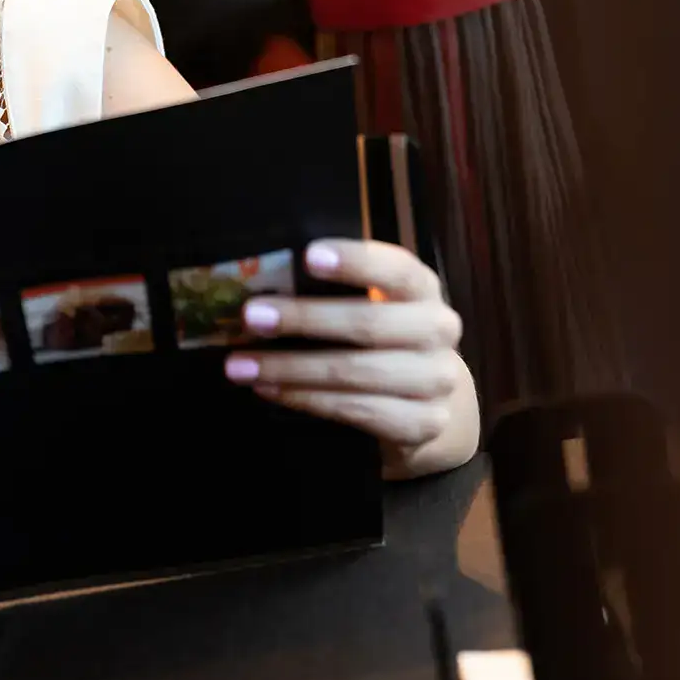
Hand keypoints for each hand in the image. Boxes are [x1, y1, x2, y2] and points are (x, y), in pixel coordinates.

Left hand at [223, 240, 479, 478]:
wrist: (430, 396)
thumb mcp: (373, 303)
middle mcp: (438, 330)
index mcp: (423, 289)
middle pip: (369, 324)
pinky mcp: (423, 423)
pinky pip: (357, 411)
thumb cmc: (383, 336)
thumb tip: (264, 283)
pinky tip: (271, 390)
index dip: (355, 261)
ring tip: (241, 366)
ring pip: (356, 373)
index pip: (396, 269)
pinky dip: (307, 399)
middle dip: (304, 319)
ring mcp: (435, 380)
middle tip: (250, 316)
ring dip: (291, 368)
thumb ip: (335, 291)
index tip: (308, 256)